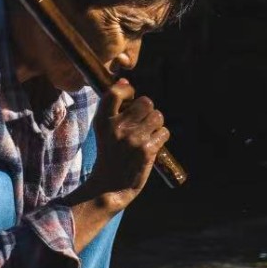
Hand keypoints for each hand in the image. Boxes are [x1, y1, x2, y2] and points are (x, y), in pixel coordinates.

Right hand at [83, 79, 169, 212]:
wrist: (110, 186)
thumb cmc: (109, 154)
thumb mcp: (103, 130)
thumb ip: (113, 107)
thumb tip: (124, 81)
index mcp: (103, 121)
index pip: (115, 92)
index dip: (127, 89)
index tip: (130, 97)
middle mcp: (117, 128)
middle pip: (146, 102)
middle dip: (147, 111)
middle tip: (141, 123)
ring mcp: (133, 139)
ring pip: (158, 116)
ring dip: (156, 124)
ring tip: (147, 135)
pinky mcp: (147, 150)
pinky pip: (164, 132)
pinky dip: (161, 138)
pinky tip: (151, 145)